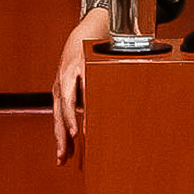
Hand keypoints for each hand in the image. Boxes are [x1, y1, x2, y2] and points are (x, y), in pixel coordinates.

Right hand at [52, 7, 109, 160]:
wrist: (81, 35)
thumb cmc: (98, 46)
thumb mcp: (107, 54)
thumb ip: (119, 63)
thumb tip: (134, 70)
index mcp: (76, 68)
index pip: (74, 95)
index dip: (75, 115)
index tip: (78, 132)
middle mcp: (65, 79)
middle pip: (63, 108)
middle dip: (65, 129)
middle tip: (68, 148)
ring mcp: (60, 87)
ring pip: (58, 115)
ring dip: (60, 138)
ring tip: (62, 158)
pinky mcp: (59, 94)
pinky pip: (60, 117)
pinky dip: (62, 135)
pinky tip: (66, 152)